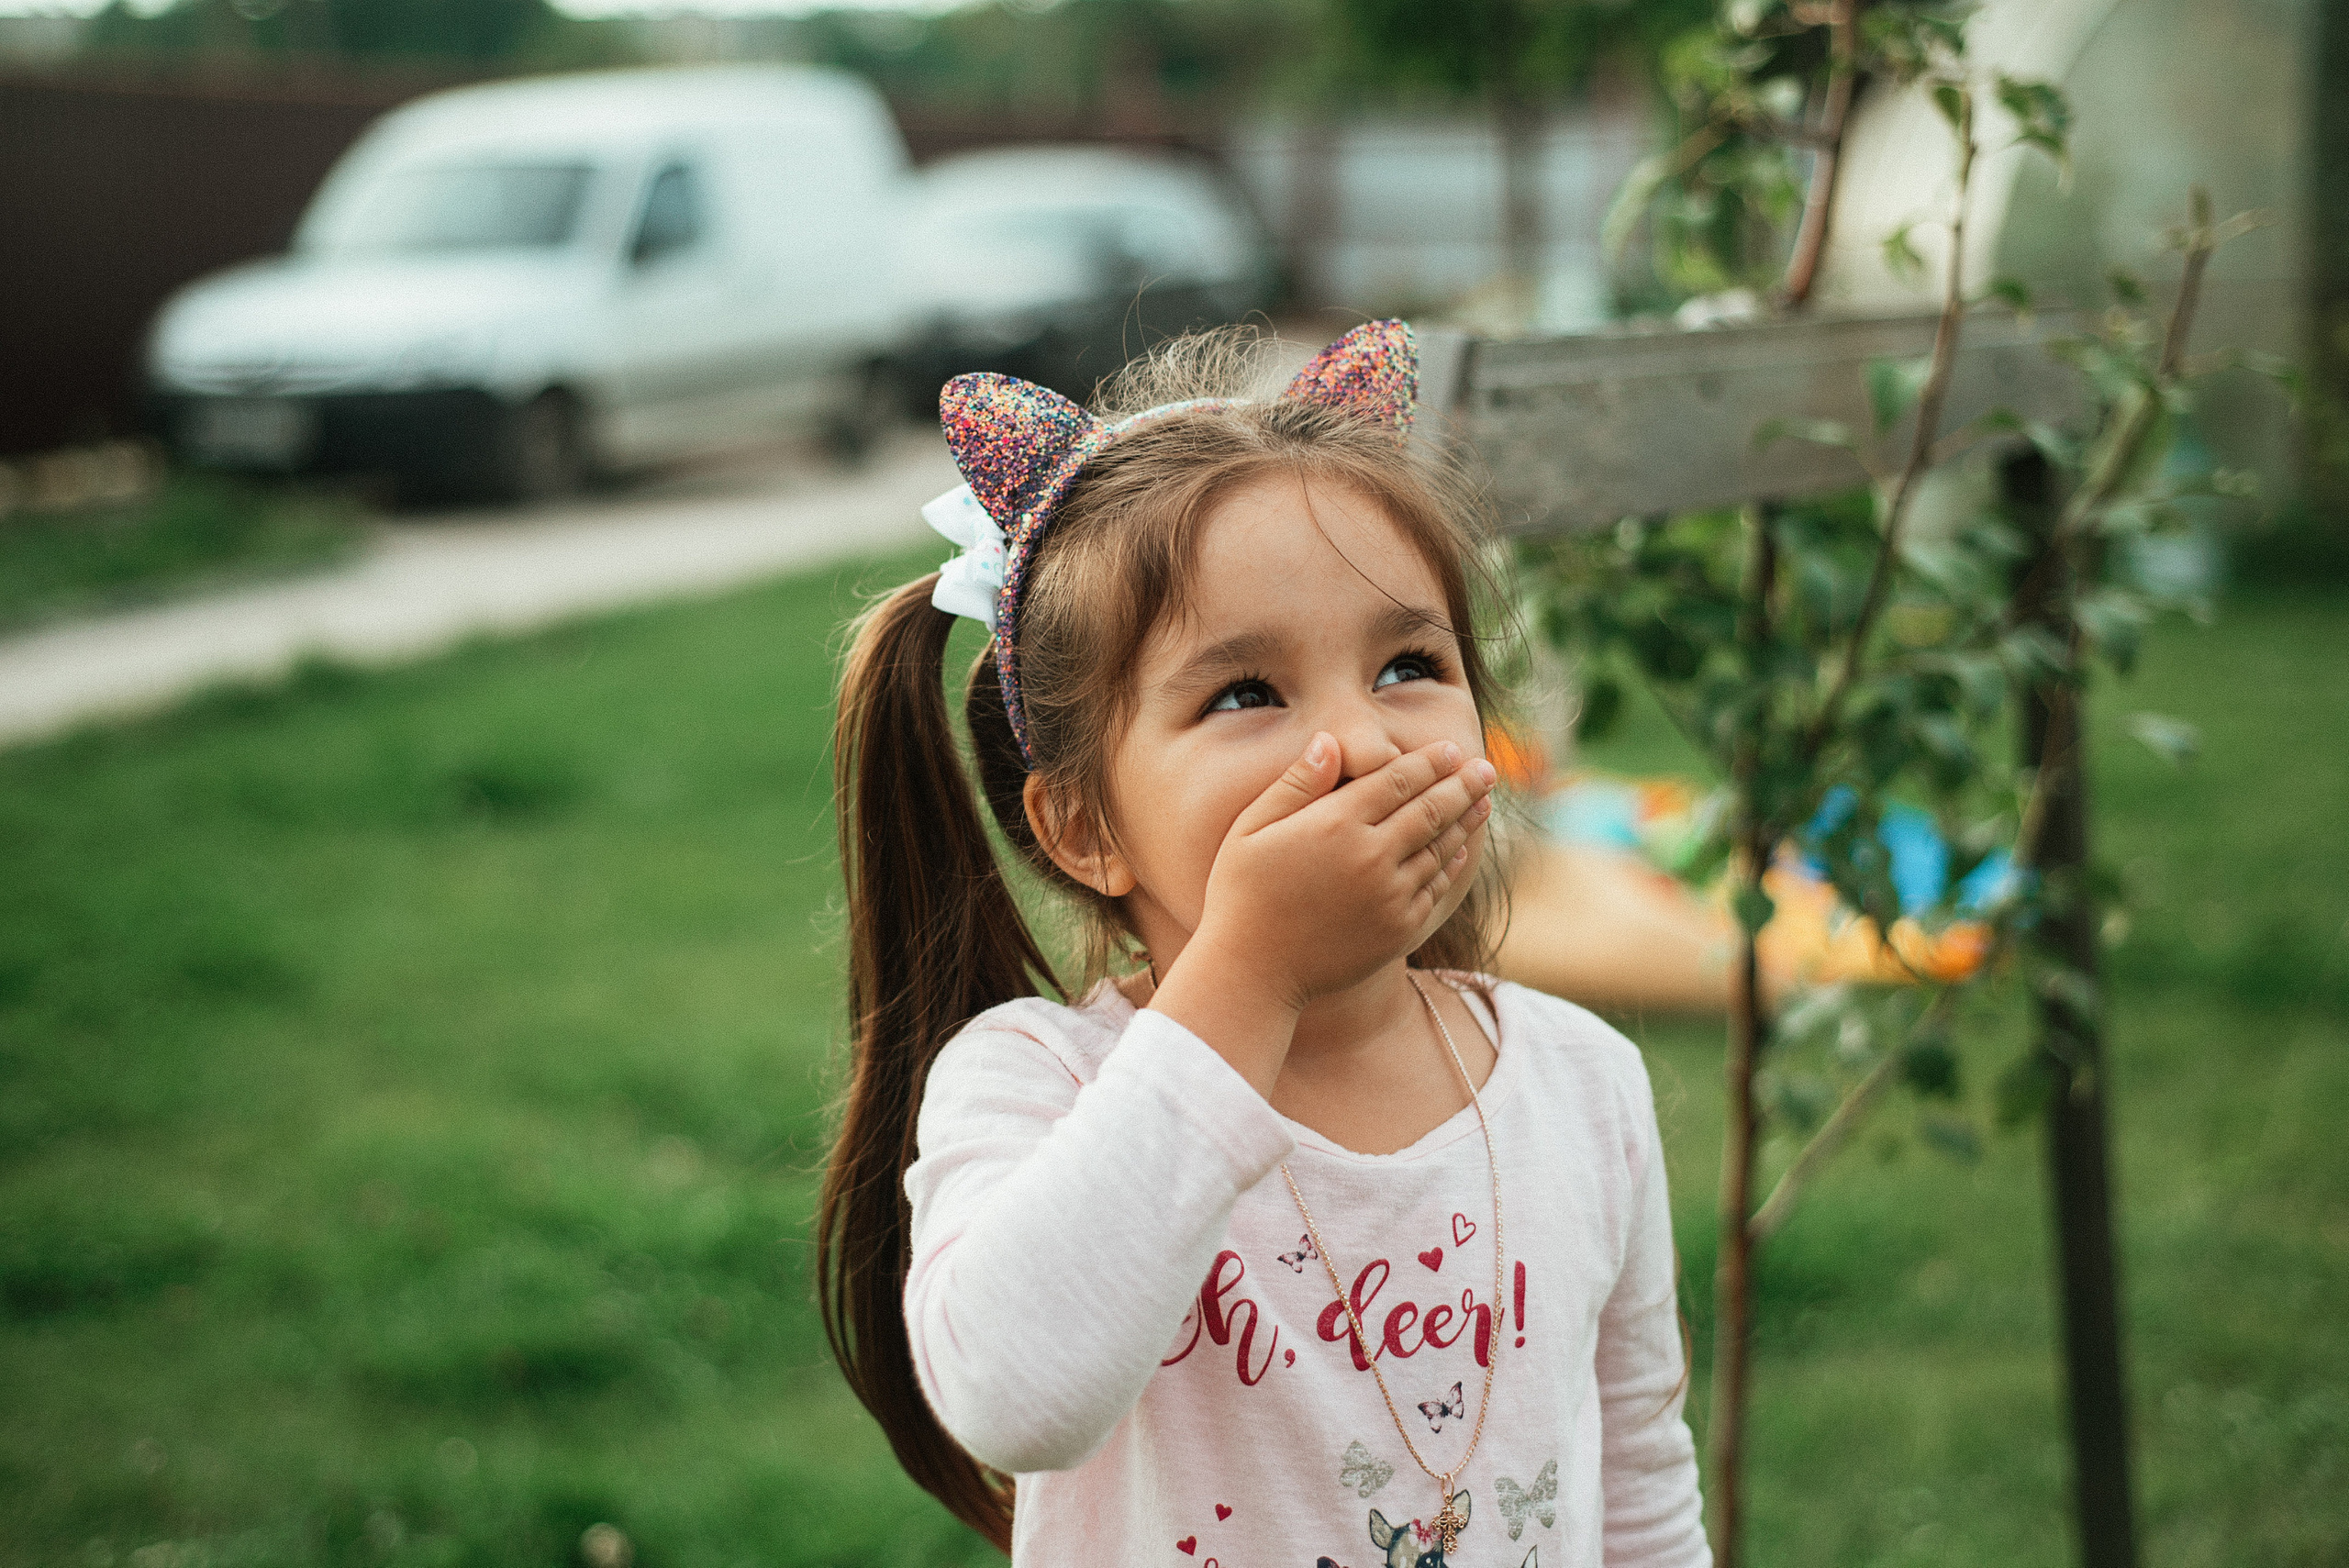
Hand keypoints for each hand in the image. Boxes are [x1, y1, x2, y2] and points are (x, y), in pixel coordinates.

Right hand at [1189, 732, 1496, 1011]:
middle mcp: (1371, 857)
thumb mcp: (1250, 829)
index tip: (1450, 749)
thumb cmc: (1241, 895)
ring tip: (1484, 800)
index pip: (1396, 781)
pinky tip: (1461, 848)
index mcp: (1336, 824)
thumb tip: (1330, 742)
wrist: (1253, 974)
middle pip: (1430, 810)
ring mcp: (1391, 895)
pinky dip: (1452, 862)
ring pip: (1440, 847)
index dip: (1428, 763)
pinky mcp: (1400, 929)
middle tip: (1485, 767)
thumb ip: (1296, 783)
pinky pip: (1435, 886)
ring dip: (1466, 820)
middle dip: (1462, 785)